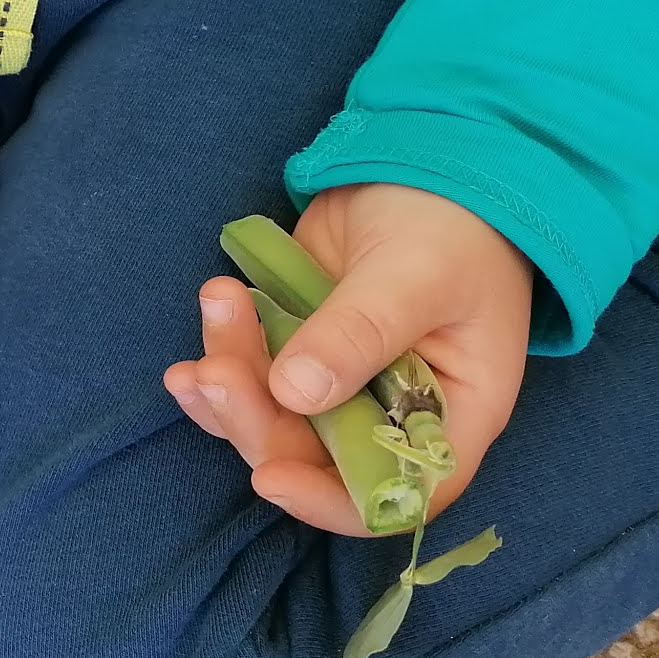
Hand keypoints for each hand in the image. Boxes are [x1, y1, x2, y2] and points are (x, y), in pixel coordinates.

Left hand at [164, 183, 533, 535]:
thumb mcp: (418, 276)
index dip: (329, 499)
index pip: (392, 493)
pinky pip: (252, 370)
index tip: (271, 475)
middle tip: (215, 371)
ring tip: (217, 304)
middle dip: (256, 421)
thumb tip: (294, 392)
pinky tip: (202, 325)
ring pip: (271, 413)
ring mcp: (338, 379)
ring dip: (230, 379)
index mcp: (449, 415)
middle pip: (312, 455)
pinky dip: (222, 353)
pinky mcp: (297, 342)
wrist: (431, 158)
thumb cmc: (456, 223)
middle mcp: (390, 413)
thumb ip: (360, 333)